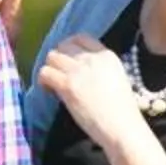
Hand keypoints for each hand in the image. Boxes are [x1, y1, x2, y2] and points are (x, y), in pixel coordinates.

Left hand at [39, 33, 143, 149]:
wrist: (122, 126)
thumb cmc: (122, 110)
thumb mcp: (116, 78)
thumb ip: (99, 68)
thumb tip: (77, 69)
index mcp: (107, 56)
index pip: (81, 38)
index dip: (70, 48)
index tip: (69, 62)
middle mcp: (92, 59)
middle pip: (63, 45)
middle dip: (58, 59)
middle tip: (59, 74)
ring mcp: (79, 71)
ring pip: (51, 57)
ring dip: (50, 69)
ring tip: (53, 84)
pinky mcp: (68, 85)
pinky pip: (45, 73)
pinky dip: (43, 81)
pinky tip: (49, 91)